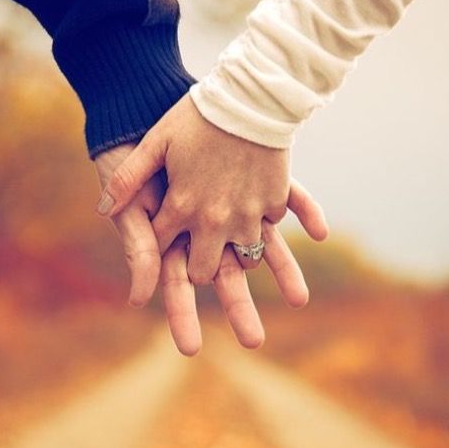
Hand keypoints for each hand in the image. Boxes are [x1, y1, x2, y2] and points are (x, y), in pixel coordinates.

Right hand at [95, 143, 327, 354]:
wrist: (145, 99)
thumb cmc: (128, 146)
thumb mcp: (128, 195)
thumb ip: (136, 245)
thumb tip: (140, 300)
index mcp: (171, 234)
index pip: (178, 285)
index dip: (182, 317)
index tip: (190, 348)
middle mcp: (203, 225)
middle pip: (225, 274)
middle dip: (239, 307)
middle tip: (254, 340)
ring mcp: (230, 202)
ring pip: (261, 244)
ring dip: (282, 270)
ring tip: (301, 299)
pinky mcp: (251, 176)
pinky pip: (285, 198)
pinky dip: (304, 210)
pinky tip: (320, 231)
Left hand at [97, 94, 290, 284]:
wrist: (251, 95)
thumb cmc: (197, 115)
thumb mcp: (155, 142)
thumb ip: (127, 178)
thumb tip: (103, 210)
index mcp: (180, 207)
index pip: (161, 250)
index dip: (159, 243)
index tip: (164, 233)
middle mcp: (214, 220)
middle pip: (203, 271)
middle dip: (197, 263)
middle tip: (198, 246)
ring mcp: (247, 215)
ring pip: (242, 261)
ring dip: (233, 249)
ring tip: (228, 230)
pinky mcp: (274, 203)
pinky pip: (267, 229)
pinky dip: (259, 222)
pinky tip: (251, 204)